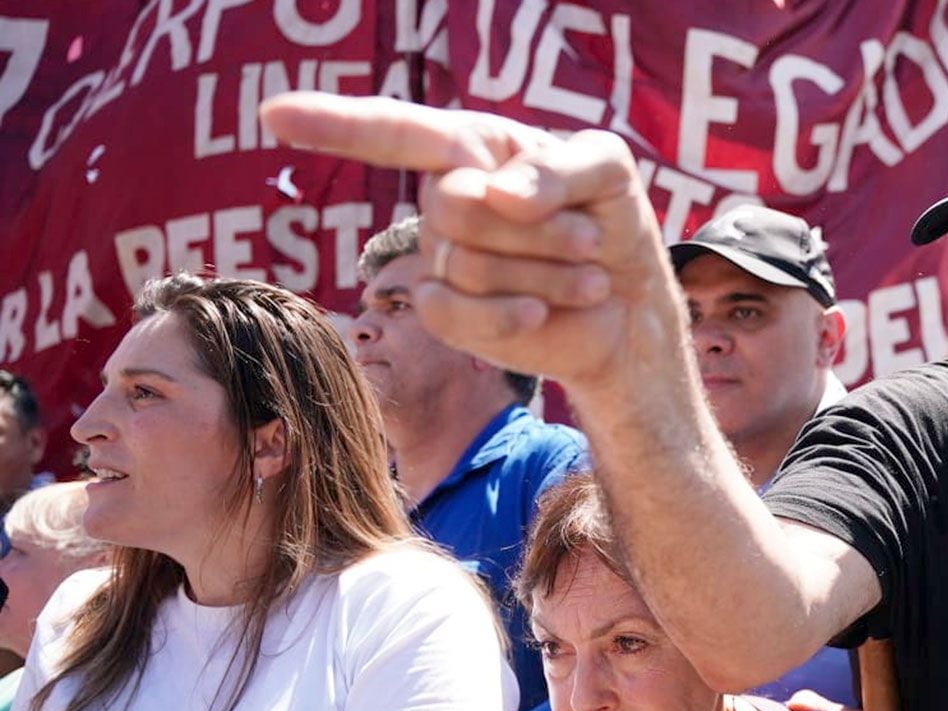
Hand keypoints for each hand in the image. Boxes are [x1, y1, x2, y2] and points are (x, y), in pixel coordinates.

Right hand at [258, 93, 674, 389]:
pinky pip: (456, 311)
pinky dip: (513, 313)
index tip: (275, 115)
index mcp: (472, 148)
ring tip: (584, 271)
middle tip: (586, 236)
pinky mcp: (446, 315)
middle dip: (537, 227)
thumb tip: (496, 193)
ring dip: (544, 271)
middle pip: (455, 206)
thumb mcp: (609, 170)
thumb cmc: (613, 221)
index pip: (395, 131)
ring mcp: (439, 258)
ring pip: (465, 263)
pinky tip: (545, 310)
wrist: (630, 305)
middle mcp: (445, 198)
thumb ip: (560, 167)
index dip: (336, 123)